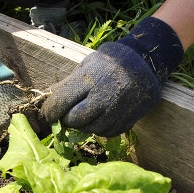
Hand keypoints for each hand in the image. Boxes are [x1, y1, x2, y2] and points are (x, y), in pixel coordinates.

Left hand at [40, 17, 183, 136]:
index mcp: (90, 78)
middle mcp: (104, 96)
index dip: (51, 111)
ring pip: (92, 129)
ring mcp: (119, 109)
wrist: (145, 61)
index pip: (62, 101)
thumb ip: (71, 83)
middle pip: (76, 119)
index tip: (48, 115)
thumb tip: (53, 101)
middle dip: (67, 120)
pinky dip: (101, 128)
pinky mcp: (130, 118)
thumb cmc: (111, 61)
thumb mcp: (87, 64)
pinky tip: (101, 118)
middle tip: (67, 116)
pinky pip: (109, 132)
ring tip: (85, 116)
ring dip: (84, 126)